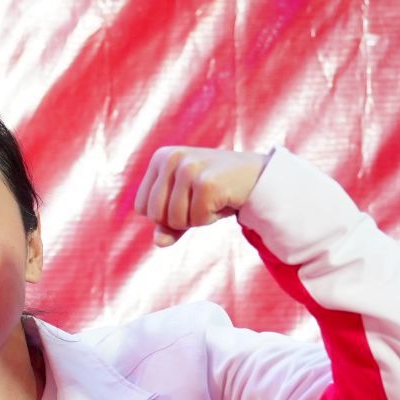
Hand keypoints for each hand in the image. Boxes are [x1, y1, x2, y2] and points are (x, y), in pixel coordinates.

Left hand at [132, 146, 268, 246]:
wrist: (258, 176)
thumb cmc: (217, 190)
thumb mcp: (186, 204)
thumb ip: (167, 225)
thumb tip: (159, 242)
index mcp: (161, 157)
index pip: (141, 206)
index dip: (163, 214)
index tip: (187, 198)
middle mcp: (173, 158)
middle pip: (155, 215)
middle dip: (179, 218)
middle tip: (202, 200)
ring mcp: (190, 168)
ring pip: (175, 220)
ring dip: (197, 218)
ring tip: (213, 199)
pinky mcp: (207, 182)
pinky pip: (196, 219)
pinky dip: (211, 217)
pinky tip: (223, 199)